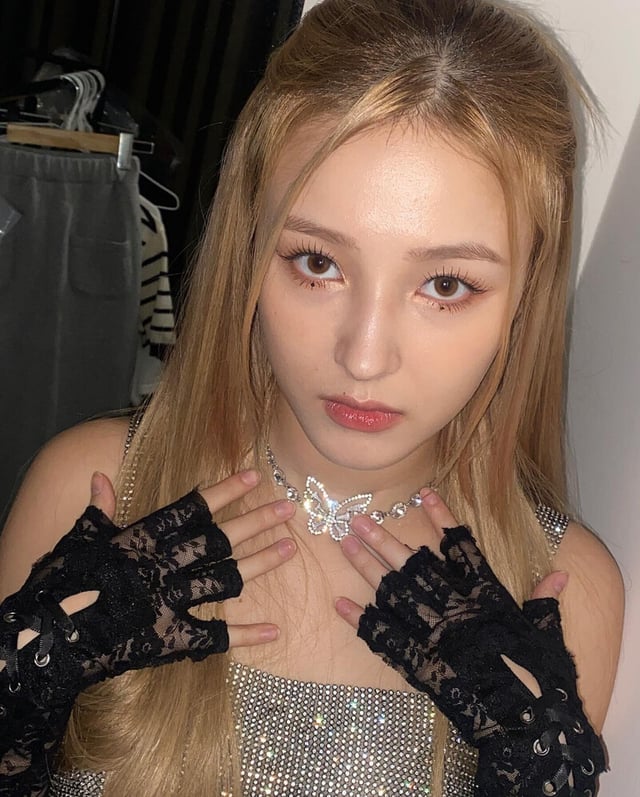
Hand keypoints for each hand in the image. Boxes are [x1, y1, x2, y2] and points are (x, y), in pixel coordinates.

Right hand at [0, 469, 295, 793]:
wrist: (46, 642)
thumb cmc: (60, 586)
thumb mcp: (77, 542)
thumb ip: (98, 510)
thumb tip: (100, 475)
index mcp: (141, 539)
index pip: (191, 509)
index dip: (224, 491)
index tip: (253, 475)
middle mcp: (162, 567)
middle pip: (219, 540)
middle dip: (256, 522)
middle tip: (289, 508)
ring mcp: (170, 603)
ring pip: (225, 580)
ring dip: (260, 564)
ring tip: (290, 549)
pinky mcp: (170, 640)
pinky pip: (216, 638)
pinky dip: (246, 636)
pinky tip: (274, 631)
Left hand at [335, 489, 604, 796]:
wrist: (527, 722)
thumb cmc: (540, 676)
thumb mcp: (546, 633)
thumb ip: (545, 600)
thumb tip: (560, 576)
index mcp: (487, 596)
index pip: (461, 547)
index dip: (442, 518)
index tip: (422, 493)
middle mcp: (456, 608)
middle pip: (413, 566)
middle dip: (383, 540)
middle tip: (356, 520)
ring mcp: (434, 634)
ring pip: (394, 593)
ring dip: (367, 569)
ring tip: (345, 545)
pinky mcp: (420, 663)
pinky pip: (384, 637)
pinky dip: (361, 621)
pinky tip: (340, 603)